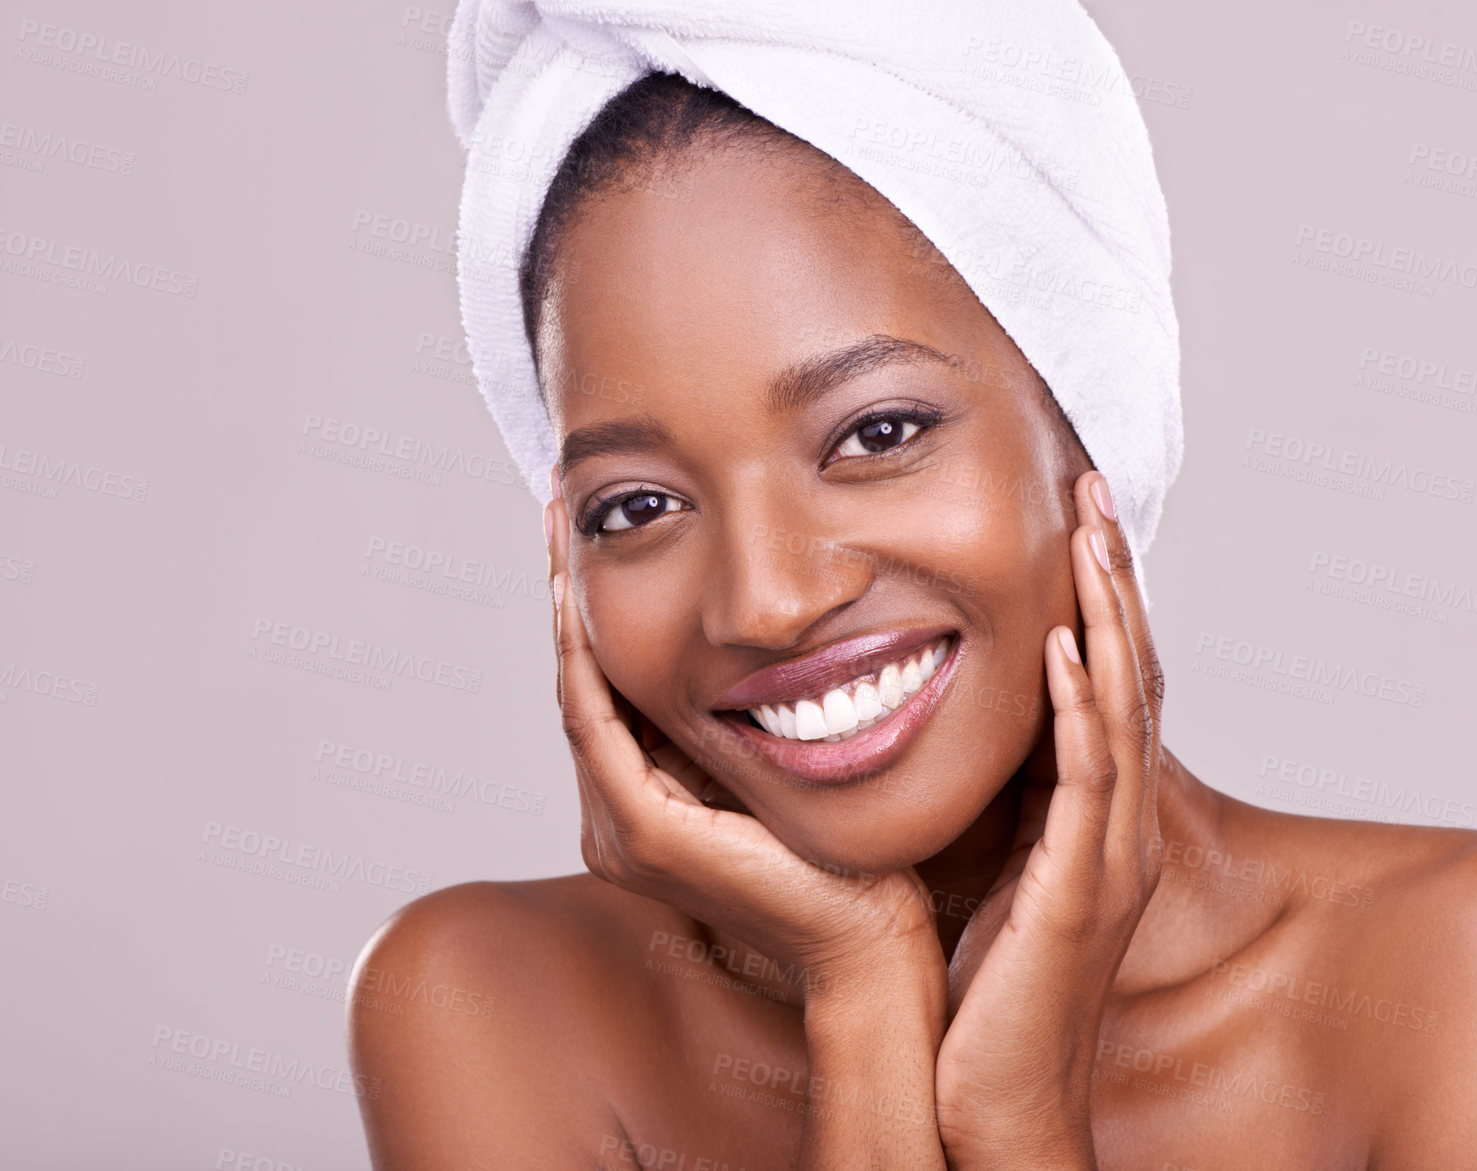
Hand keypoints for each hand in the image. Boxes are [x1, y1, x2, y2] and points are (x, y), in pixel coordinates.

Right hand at [543, 467, 946, 1001]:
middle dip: (569, 594)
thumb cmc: (849, 862)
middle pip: (582, 684)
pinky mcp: (646, 833)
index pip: (608, 691)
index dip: (592, 611)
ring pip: (579, 692)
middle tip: (564, 508)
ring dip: (567, 609)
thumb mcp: (784, 768)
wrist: (870, 945)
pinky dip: (586, 653)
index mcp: (647, 809)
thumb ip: (749, 722)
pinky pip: (597, 721)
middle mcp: (617, 820)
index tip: (594, 532)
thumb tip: (762, 639)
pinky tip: (581, 591)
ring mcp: (622, 830)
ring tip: (564, 527)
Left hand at [934, 469, 1165, 1168]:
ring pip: (1121, 710)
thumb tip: (972, 739)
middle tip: (1095, 489)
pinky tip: (1068, 645)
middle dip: (1113, 579)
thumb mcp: (995, 876)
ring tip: (1091, 532)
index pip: (1109, 686)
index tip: (1079, 519)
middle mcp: (1118, 828)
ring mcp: (1108, 859)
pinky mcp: (1079, 892)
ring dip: (1108, 616)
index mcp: (1096, 821)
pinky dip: (1081, 708)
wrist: (996, 1102)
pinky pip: (1087, 782)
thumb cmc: (988, 997)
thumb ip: (1001, 808)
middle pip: (1130, 676)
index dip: (1102, 600)